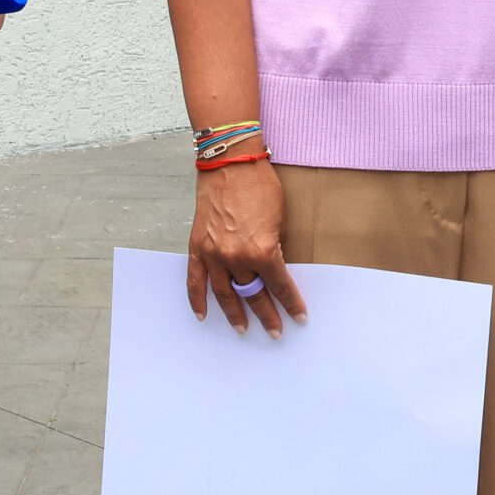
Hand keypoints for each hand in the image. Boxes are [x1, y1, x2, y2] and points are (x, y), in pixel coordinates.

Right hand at [186, 161, 307, 338]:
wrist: (230, 163)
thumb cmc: (260, 186)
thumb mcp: (280, 221)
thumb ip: (275, 249)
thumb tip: (272, 270)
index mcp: (263, 251)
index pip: (281, 287)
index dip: (292, 304)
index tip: (299, 317)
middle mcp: (237, 257)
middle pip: (254, 295)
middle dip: (267, 315)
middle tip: (275, 331)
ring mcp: (214, 254)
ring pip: (225, 294)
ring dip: (235, 315)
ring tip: (243, 329)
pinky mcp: (197, 246)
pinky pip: (195, 280)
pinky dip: (197, 300)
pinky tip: (203, 315)